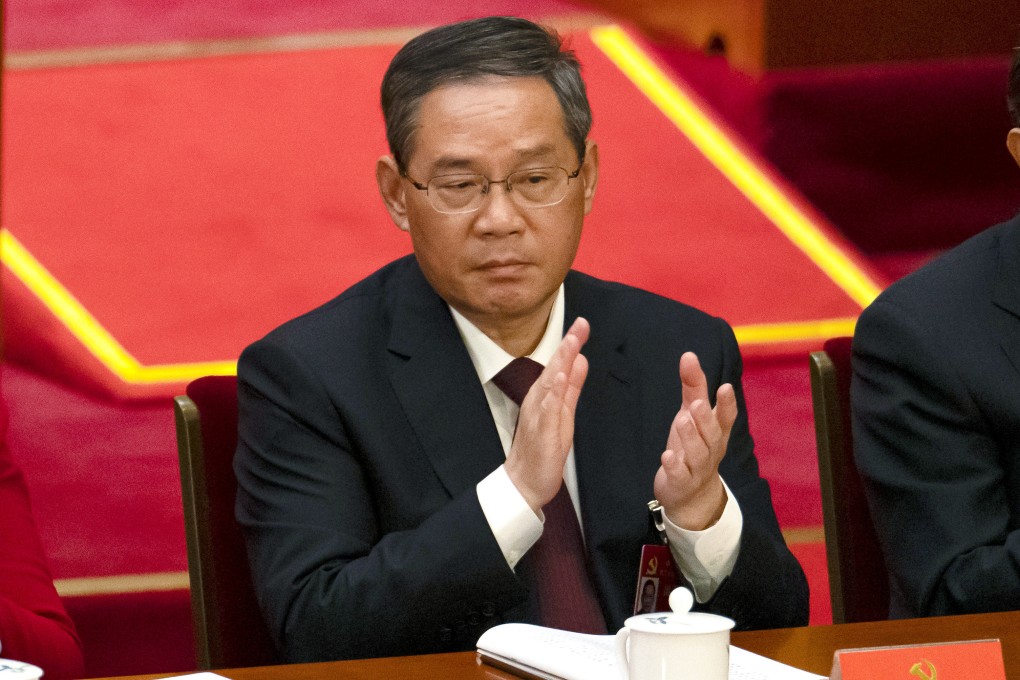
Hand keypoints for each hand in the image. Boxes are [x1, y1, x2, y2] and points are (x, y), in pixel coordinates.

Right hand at [505, 317, 589, 513]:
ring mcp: (538, 415)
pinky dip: (553, 393)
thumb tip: (580, 360)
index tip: (582, 324)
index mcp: (546, 395)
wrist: (525, 482)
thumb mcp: (563, 412)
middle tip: (580, 324)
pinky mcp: (541, 432)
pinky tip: (559, 379)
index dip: (571, 344)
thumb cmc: (543, 448)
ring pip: (550, 384)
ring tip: (571, 343)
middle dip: (567, 345)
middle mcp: (539, 401)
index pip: (560, 365)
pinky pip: (547, 410)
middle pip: (554, 368)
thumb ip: (571, 387)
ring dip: (560, 363)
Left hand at [653, 352, 736, 529]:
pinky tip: (667, 455)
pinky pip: (680, 475)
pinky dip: (674, 466)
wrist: (690, 494)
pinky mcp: (681, 483)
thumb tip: (689, 355)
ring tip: (682, 421)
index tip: (725, 387)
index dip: (727, 404)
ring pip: (697, 454)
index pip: (726, 417)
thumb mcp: (691, 415)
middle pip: (712, 435)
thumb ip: (693, 387)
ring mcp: (697, 468)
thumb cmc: (692, 445)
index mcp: (717, 432)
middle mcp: (711, 450)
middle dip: (706, 419)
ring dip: (690, 437)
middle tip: (698, 404)